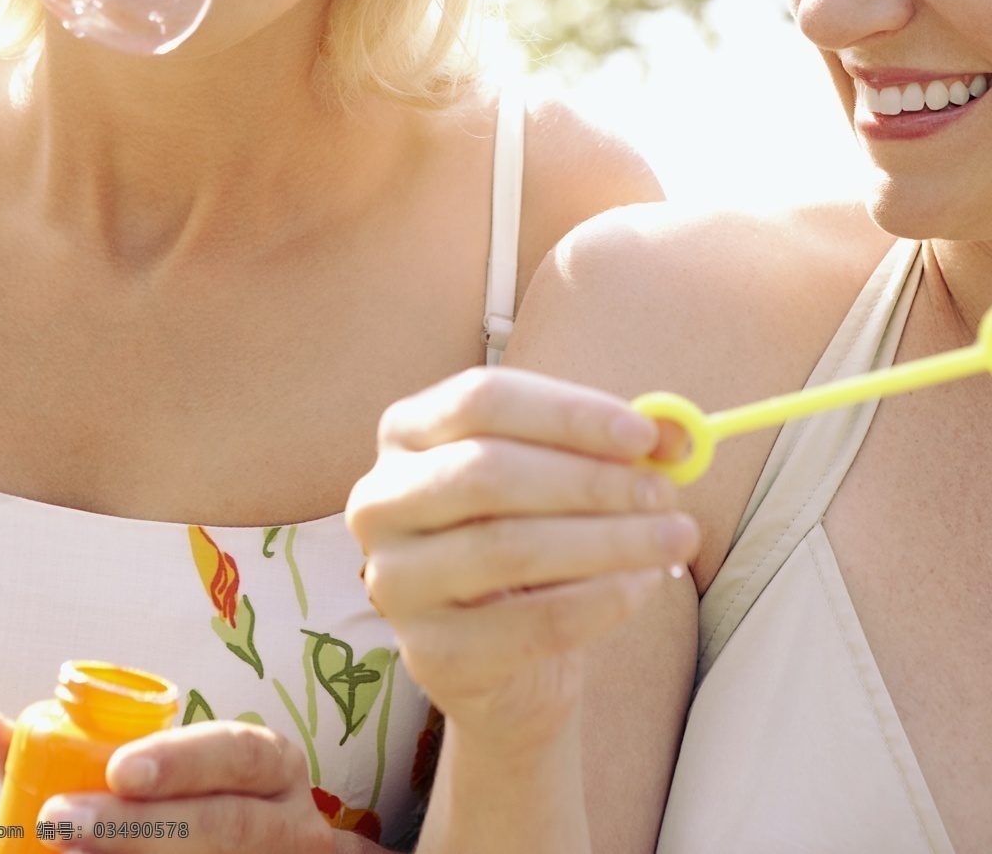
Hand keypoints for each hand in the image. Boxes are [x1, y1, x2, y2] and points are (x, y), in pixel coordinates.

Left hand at [0, 714, 342, 850]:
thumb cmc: (189, 803)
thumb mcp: (158, 769)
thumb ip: (76, 753)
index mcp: (271, 764)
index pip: (239, 751)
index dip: (183, 759)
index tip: (117, 769)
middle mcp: (290, 821)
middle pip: (226, 826)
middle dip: (140, 827)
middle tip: (60, 824)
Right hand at [346, 366, 698, 747]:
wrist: (505, 660)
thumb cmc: (529, 537)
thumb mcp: (562, 477)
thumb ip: (615, 448)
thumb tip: (679, 432)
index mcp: (406, 431)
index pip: (480, 400)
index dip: (566, 413)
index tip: (644, 433)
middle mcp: (381, 499)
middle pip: (485, 471)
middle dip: (588, 480)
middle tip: (665, 492)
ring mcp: (395, 579)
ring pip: (506, 548)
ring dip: (606, 540)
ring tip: (674, 539)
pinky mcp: (429, 653)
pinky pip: (527, 626)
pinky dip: (598, 602)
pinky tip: (642, 586)